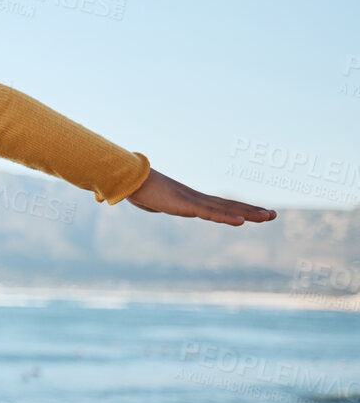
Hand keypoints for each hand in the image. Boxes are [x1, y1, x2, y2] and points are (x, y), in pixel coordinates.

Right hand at [126, 168, 275, 225]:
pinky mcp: (186, 205)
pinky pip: (211, 214)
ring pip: (227, 209)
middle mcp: (197, 199)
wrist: (129, 180)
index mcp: (191, 200)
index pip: (221, 206)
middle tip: (273, 215)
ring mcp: (193, 202)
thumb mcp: (151, 201)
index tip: (255, 213)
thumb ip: (157, 203)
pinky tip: (242, 221)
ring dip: (249, 213)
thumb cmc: (138, 189)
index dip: (239, 209)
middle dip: (252, 211)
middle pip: (230, 206)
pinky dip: (227, 217)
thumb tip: (151, 203)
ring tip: (269, 217)